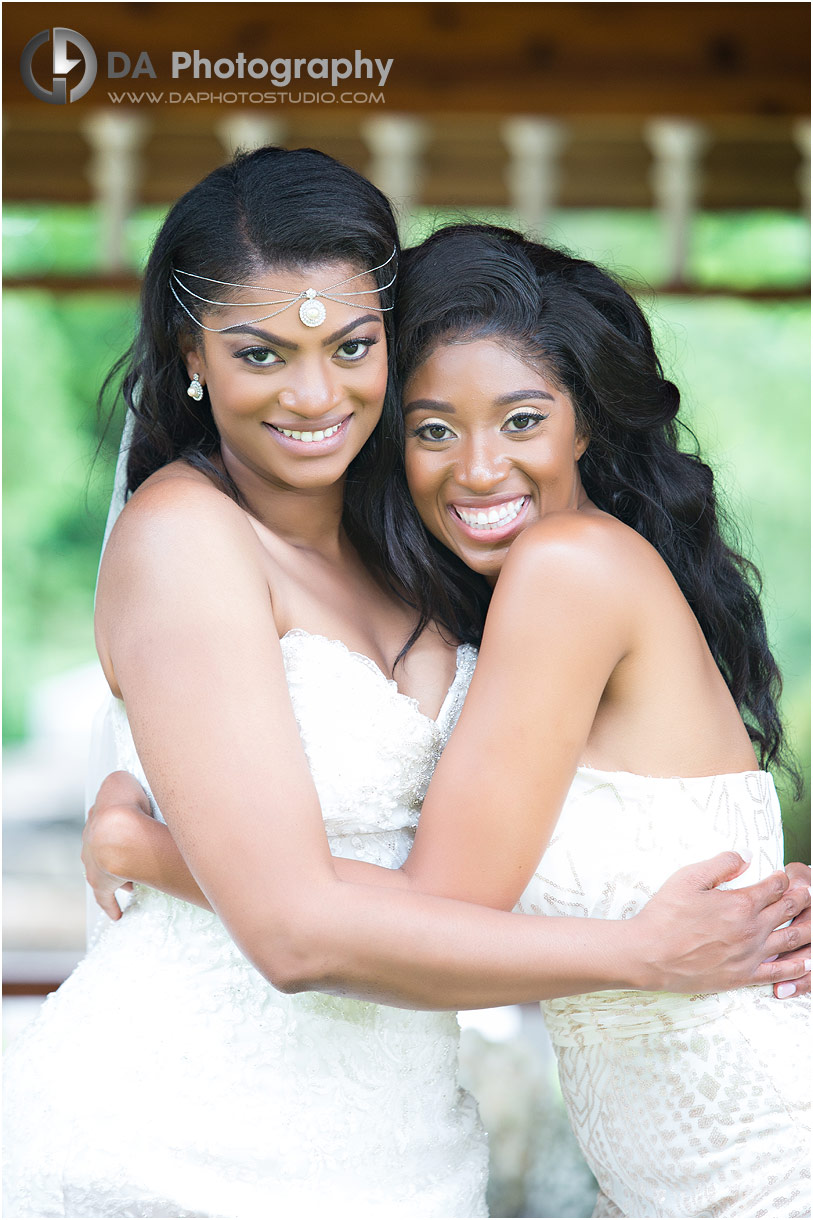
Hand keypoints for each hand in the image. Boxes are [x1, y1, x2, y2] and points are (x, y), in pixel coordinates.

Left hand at [82, 771, 152, 920]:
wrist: (117, 827)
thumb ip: (124, 782)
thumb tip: (128, 785)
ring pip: (103, 872)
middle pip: (100, 850)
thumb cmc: (124, 801)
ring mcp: (94, 864)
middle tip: (129, 860)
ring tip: (131, 884)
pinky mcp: (103, 884)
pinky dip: (111, 905)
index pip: (102, 825)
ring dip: (116, 876)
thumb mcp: (123, 780)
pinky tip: (117, 915)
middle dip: (113, 854)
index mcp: (96, 819)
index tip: (125, 835)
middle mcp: (90, 842)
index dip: (115, 829)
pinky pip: (105, 898)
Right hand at [633, 851, 810, 993]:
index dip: (782, 878)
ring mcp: (750, 955)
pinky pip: (779, 971)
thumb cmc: (665, 914)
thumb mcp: (689, 878)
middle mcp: (752, 929)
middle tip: (807, 891)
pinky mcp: (743, 976)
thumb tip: (746, 854)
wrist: (649, 954)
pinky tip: (806, 961)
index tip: (785, 874)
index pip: (774, 887)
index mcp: (740, 903)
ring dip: (807, 927)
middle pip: (788, 910)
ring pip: (791, 939)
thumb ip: (721, 864)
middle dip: (801, 898)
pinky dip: (797, 966)